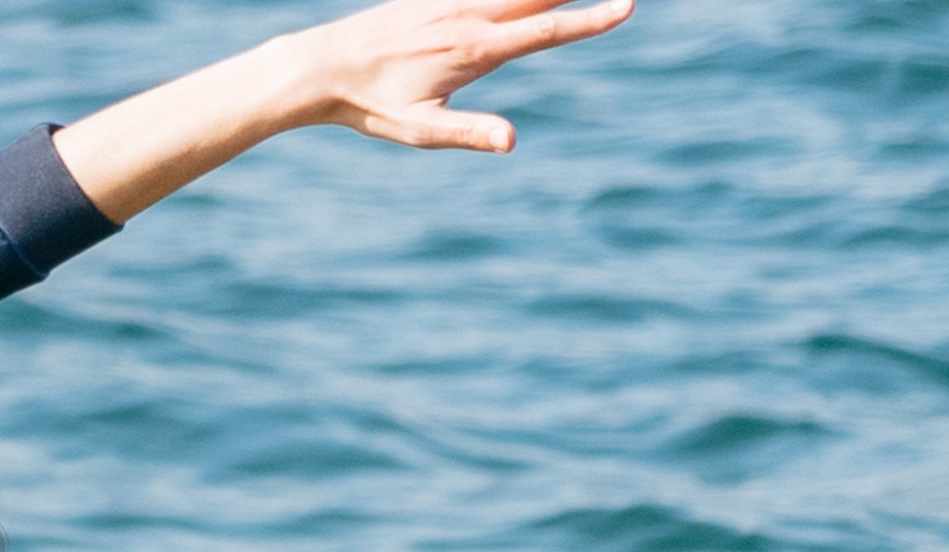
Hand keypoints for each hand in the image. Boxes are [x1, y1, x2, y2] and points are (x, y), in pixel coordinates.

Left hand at [52, 0, 632, 220]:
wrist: (322, 68)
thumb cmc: (372, 105)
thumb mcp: (422, 129)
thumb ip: (470, 132)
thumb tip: (512, 140)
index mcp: (475, 49)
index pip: (546, 32)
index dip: (589, 22)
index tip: (626, 7)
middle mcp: (467, 16)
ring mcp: (448, 2)